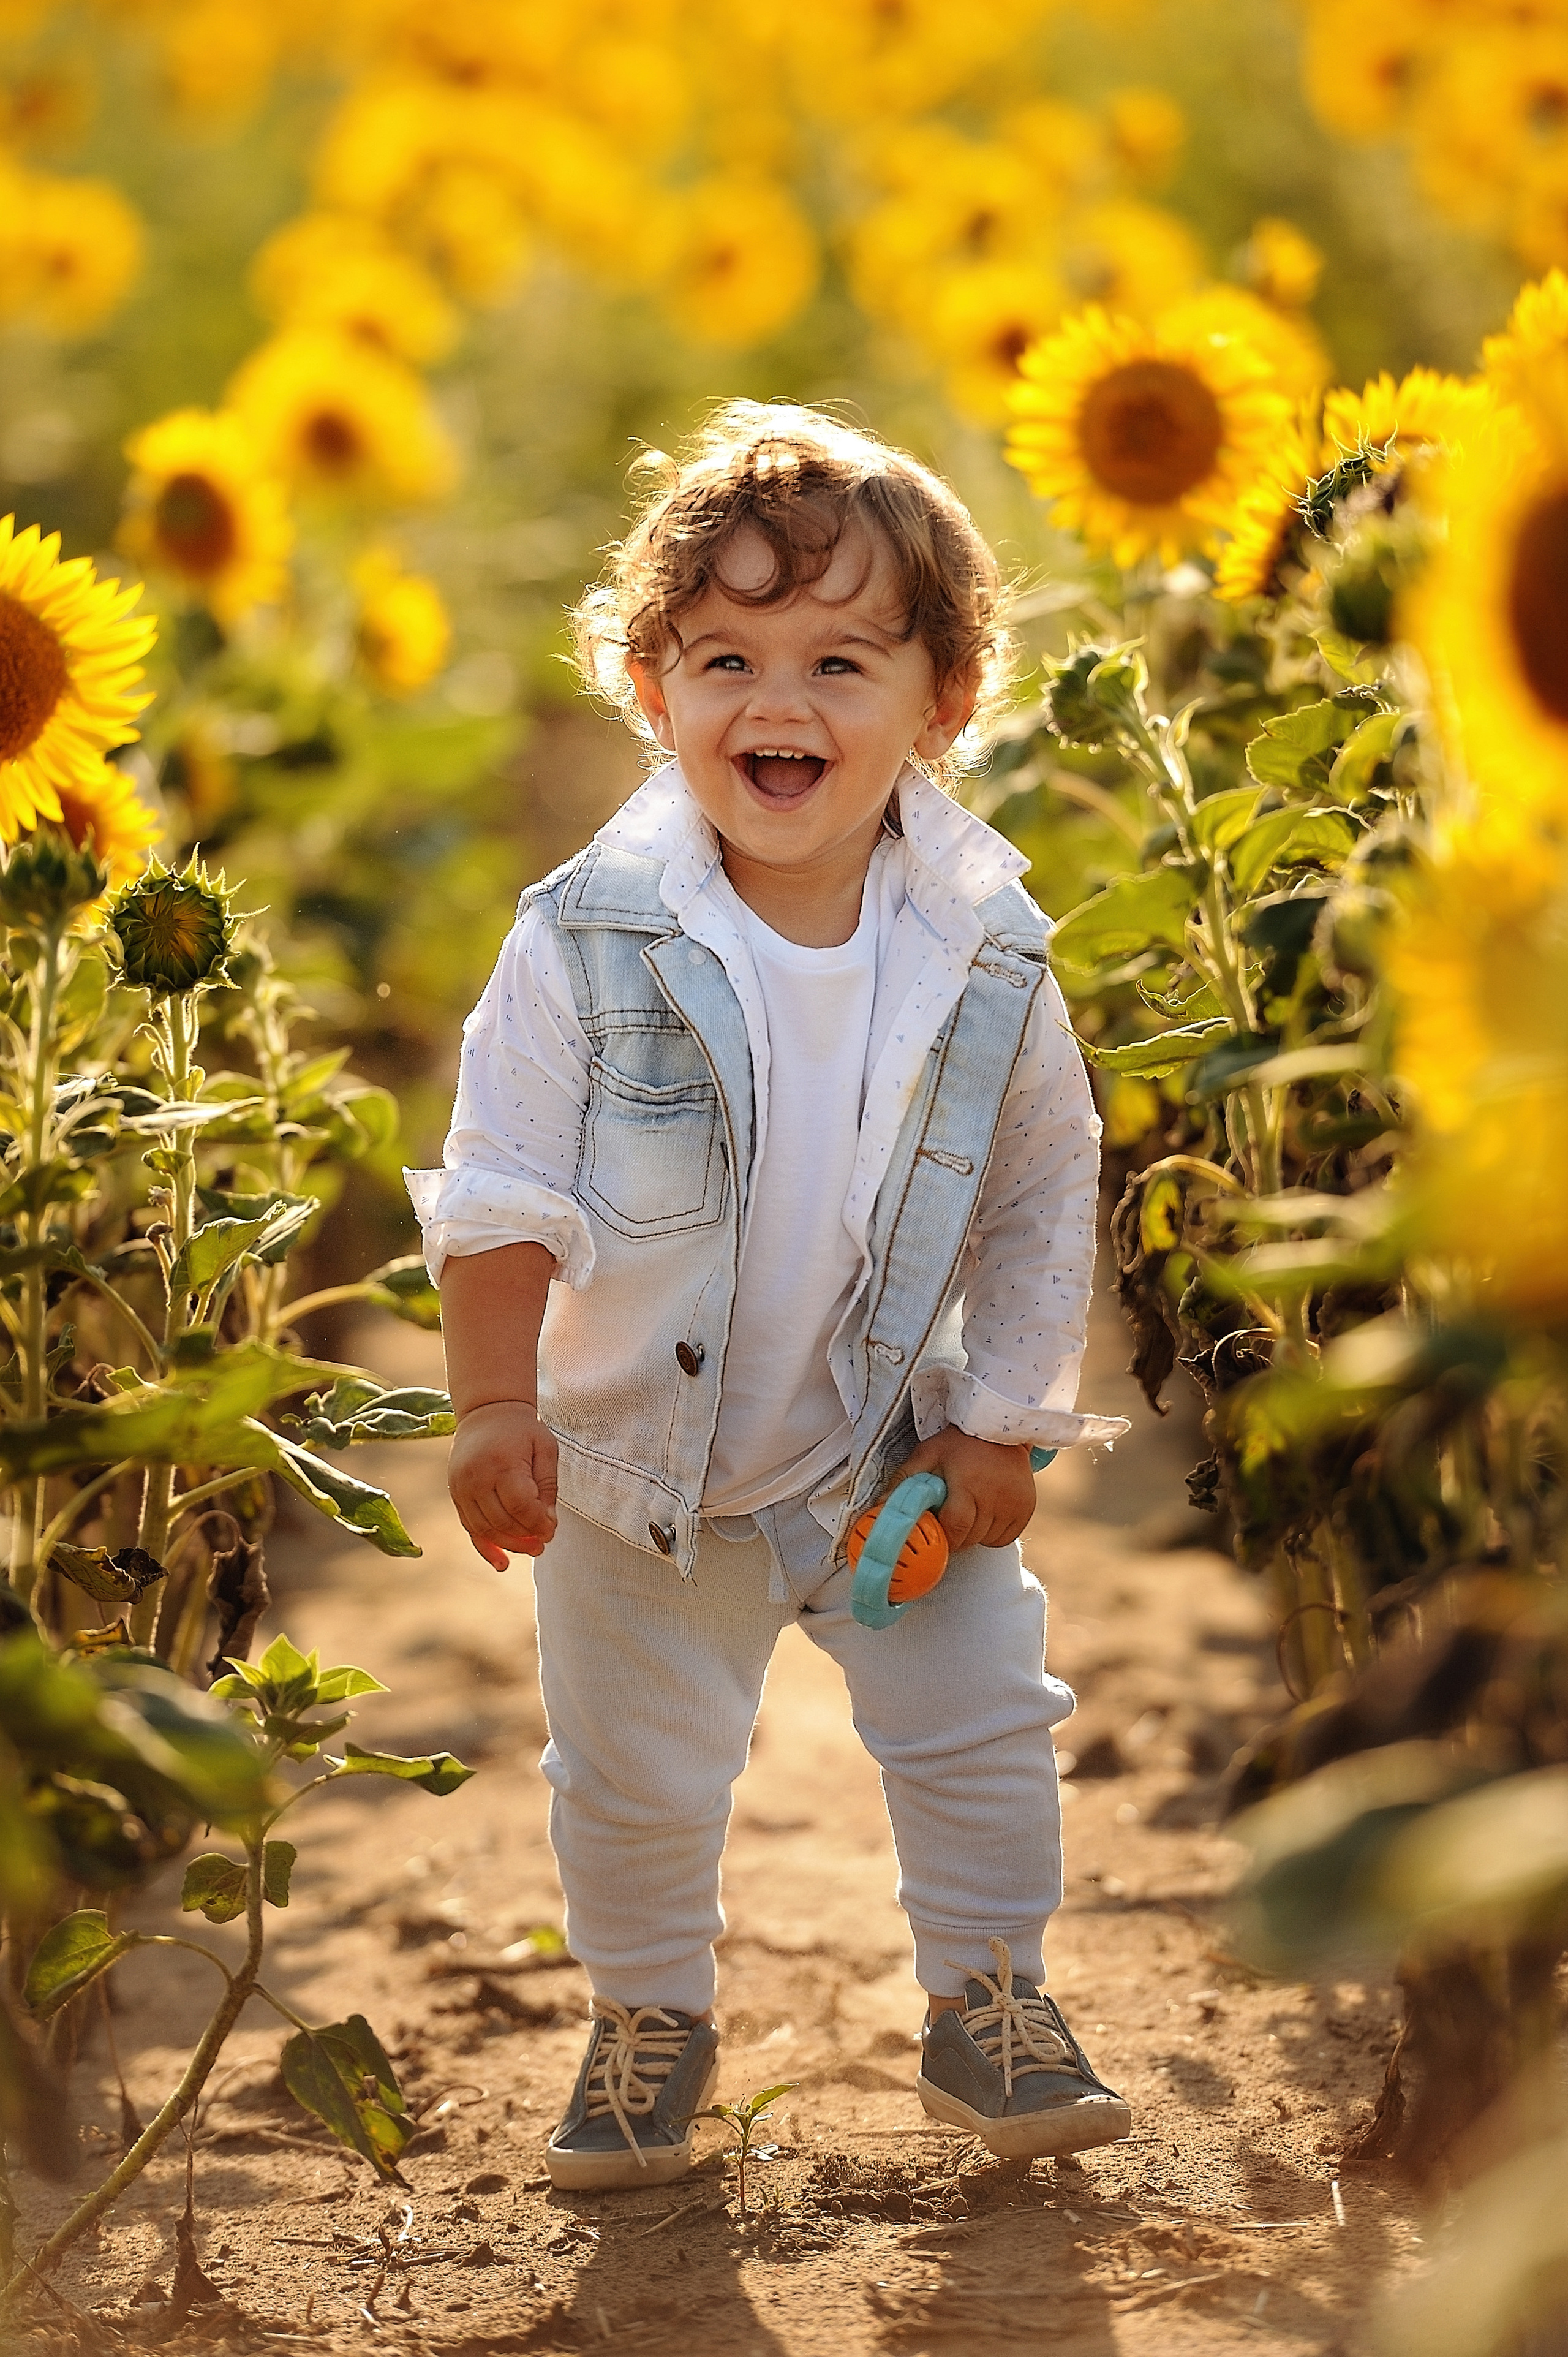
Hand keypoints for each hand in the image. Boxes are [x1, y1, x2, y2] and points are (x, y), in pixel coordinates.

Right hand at [447, 1400, 558, 1568]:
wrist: (487, 1412)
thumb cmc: (522, 1430)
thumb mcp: (545, 1449)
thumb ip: (547, 1486)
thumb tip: (548, 1524)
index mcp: (502, 1463)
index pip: (521, 1507)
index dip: (538, 1524)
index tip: (552, 1530)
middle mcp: (476, 1477)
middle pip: (502, 1521)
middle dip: (525, 1538)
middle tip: (543, 1544)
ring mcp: (461, 1486)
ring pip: (485, 1529)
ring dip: (509, 1545)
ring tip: (530, 1549)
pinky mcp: (455, 1493)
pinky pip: (470, 1527)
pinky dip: (485, 1547)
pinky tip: (502, 1564)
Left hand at [893, 1427, 1036, 1552]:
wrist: (1001, 1429)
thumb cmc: (959, 1443)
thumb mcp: (927, 1455)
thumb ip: (903, 1481)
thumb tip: (878, 1509)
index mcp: (969, 1485)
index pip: (955, 1528)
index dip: (942, 1535)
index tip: (934, 1529)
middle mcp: (996, 1498)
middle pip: (970, 1538)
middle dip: (955, 1534)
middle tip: (948, 1516)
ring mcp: (1015, 1505)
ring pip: (986, 1541)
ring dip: (973, 1534)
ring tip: (968, 1509)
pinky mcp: (1026, 1509)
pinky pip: (1004, 1538)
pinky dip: (992, 1533)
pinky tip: (985, 1512)